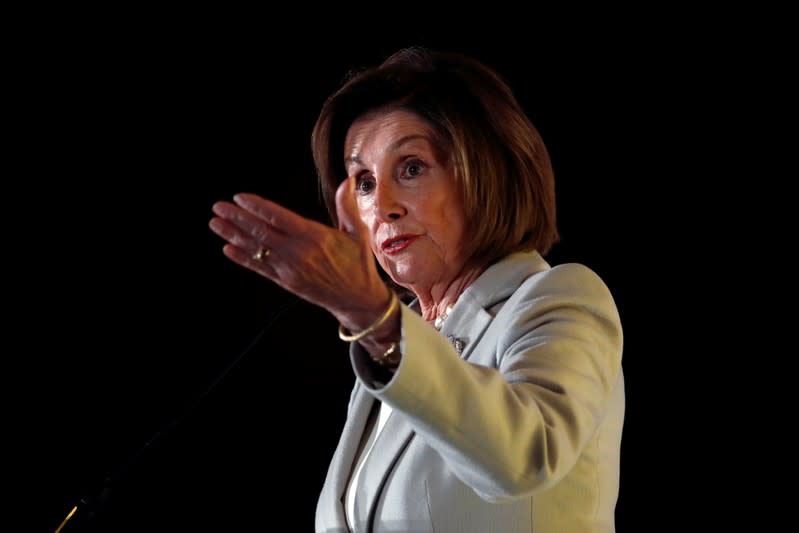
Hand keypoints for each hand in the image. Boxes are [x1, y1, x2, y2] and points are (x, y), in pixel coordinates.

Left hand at [208, 178, 392, 326]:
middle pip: (262, 232)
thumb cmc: (358, 265)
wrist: (358, 300)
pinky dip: (243, 258)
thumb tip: (348, 181)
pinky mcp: (286, 282)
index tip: (240, 197)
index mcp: (315, 237)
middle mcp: (299, 253)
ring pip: (256, 249)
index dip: (257, 207)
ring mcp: (290, 269)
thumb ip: (347, 206)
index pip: (279, 218)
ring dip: (234, 235)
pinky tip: (228, 249)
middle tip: (219, 207)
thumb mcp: (357, 233)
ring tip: (216, 223)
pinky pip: (260, 267)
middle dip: (237, 218)